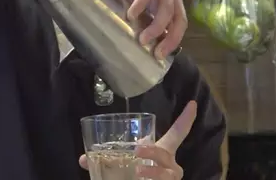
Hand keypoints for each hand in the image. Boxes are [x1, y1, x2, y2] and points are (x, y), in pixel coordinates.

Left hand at [79, 101, 196, 179]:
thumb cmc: (136, 174)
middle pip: (165, 153)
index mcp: (163, 151)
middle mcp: (170, 164)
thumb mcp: (122, 163)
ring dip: (152, 170)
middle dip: (153, 150)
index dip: (186, 118)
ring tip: (139, 169)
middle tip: (137, 149)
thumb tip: (83, 159)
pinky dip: (150, 179)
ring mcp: (170, 178)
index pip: (178, 133)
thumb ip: (106, 159)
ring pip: (166, 172)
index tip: (192, 103)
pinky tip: (141, 179)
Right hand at [102, 0, 186, 57]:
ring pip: (166, 9)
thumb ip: (135, 14)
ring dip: (156, 26)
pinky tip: (131, 14)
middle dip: (170, 40)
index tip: (158, 57)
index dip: (171, 42)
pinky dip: (142, 4)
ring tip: (141, 39)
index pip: (178, 25)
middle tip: (155, 54)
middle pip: (179, 21)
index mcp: (168, 0)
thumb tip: (132, 36)